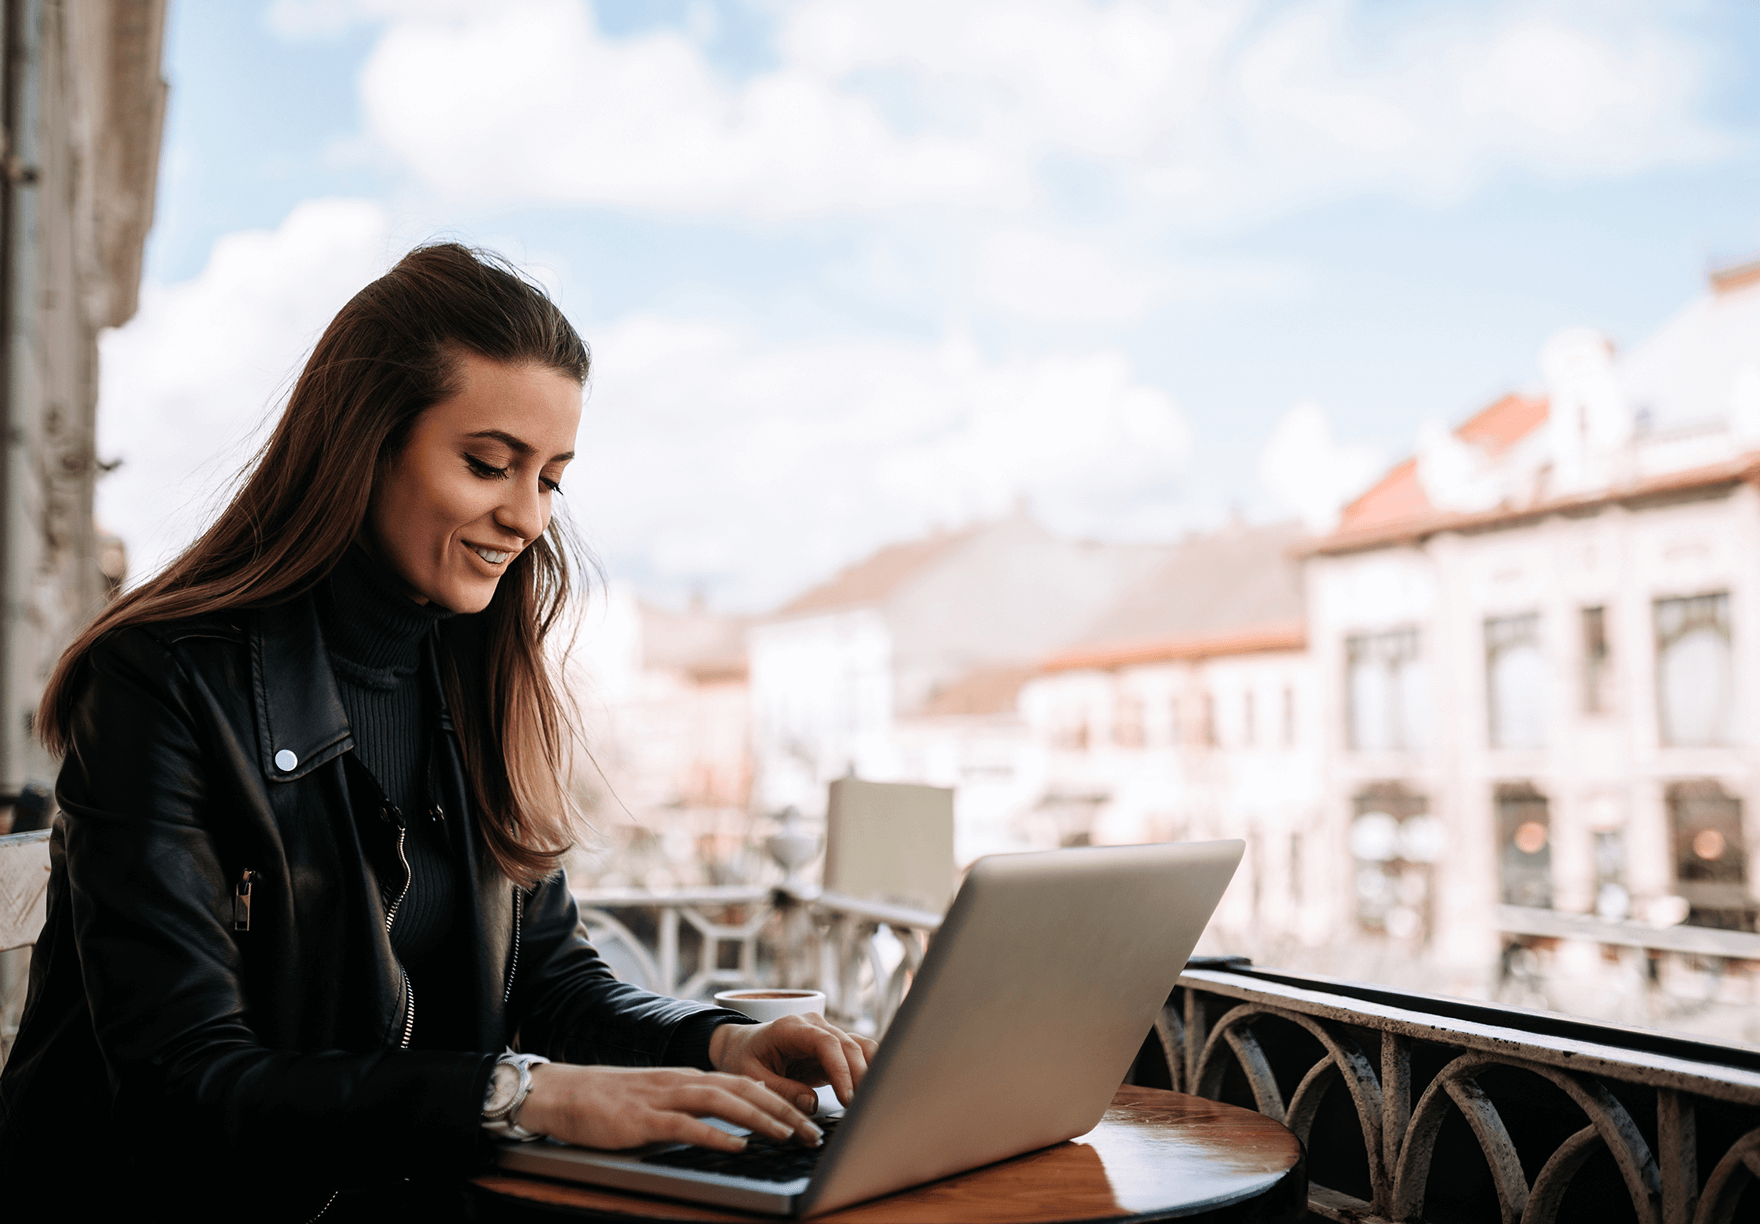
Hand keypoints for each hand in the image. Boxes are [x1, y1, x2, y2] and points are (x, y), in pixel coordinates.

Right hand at [517, 1063, 822, 1151]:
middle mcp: (682, 1081)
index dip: (780, 1101)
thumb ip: (691, 1110)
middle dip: (783, 1111)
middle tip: (812, 1133)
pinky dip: (716, 1135)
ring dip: (760, 1120)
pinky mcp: (643, 1118)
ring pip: (723, 1102)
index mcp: (688, 1078)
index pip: (746, 1085)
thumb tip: (728, 1130)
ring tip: (788, 1136)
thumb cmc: (608, 1102)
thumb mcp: (658, 1101)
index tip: (807, 1119)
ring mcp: (663, 1097)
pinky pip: (687, 1125)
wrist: (561, 1093)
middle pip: (744, 1090)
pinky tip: (738, 1146)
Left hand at [709, 1013, 879, 1114]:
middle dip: (860, 1076)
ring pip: (860, 1047)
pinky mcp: (833, 1048)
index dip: (841, 1070)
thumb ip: (781, 1090)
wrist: (741, 1046)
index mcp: (791, 1028)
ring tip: (870, 1102)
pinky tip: (870, 1092)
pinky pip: (859, 1054)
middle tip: (863, 1108)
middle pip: (848, 1045)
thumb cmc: (744, 1058)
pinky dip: (868, 1070)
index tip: (847, 1097)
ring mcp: (826, 1033)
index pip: (826, 1043)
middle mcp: (814, 1025)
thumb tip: (812, 1103)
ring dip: (869, 1073)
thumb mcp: (752, 1078)